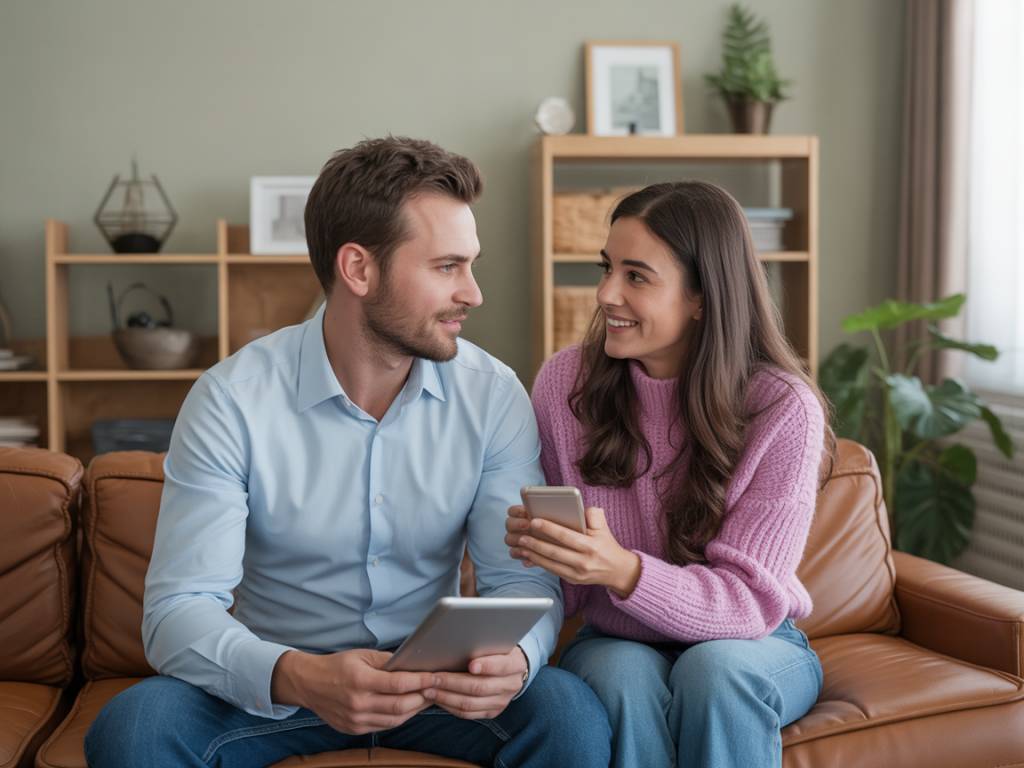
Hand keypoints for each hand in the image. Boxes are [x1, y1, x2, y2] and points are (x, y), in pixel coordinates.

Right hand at [271, 648, 436, 734]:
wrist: (308, 684)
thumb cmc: (337, 666)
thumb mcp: (362, 656)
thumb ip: (388, 661)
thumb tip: (413, 664)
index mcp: (360, 680)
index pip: (398, 684)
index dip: (421, 681)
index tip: (437, 676)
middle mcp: (358, 703)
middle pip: (401, 706)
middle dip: (423, 697)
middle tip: (437, 688)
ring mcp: (355, 720)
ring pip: (395, 720)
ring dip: (414, 709)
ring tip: (426, 698)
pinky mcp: (354, 729)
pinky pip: (384, 726)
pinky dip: (400, 718)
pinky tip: (408, 707)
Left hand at [427, 646, 527, 719]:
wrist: (512, 669)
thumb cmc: (498, 650)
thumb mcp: (497, 641)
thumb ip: (484, 643)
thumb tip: (457, 639)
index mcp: (515, 664)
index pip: (501, 666)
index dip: (486, 666)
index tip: (471, 664)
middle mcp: (511, 685)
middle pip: (480, 687)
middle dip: (452, 683)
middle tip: (433, 677)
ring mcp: (501, 702)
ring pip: (470, 703)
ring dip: (446, 697)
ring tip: (428, 689)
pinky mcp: (491, 712)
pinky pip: (468, 713)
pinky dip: (450, 706)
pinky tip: (437, 698)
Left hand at [506, 506, 641, 597]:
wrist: (618, 570)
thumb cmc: (607, 545)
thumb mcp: (603, 527)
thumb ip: (592, 514)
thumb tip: (577, 507)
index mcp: (591, 546)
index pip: (566, 536)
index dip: (549, 529)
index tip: (535, 521)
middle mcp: (583, 561)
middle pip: (555, 552)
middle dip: (536, 543)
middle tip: (521, 536)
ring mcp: (577, 573)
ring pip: (550, 563)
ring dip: (533, 555)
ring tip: (520, 546)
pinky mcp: (572, 580)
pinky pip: (552, 571)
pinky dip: (539, 563)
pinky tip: (528, 556)